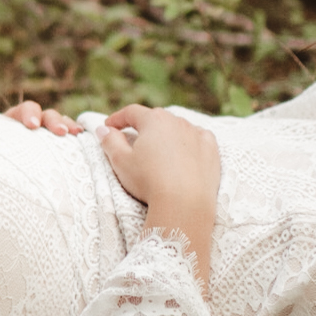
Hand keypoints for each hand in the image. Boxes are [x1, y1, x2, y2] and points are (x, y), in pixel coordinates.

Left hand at [0, 97, 79, 135]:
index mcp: (16, 118)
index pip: (27, 109)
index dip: (31, 114)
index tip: (33, 125)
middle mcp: (34, 124)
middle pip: (48, 115)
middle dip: (54, 121)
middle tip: (60, 131)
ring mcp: (47, 135)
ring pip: (61, 125)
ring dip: (69, 126)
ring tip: (76, 133)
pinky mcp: (57, 148)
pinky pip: (69, 141)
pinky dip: (77, 138)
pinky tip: (85, 140)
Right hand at [99, 104, 219, 284]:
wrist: (185, 203)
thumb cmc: (149, 181)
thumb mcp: (121, 162)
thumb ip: (110, 142)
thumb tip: (104, 130)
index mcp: (153, 120)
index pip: (131, 112)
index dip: (118, 118)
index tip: (109, 126)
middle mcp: (177, 121)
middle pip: (156, 119)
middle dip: (143, 126)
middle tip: (132, 138)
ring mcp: (197, 134)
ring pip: (178, 128)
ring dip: (166, 134)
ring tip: (158, 149)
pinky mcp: (211, 150)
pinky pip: (198, 139)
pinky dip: (189, 142)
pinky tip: (185, 151)